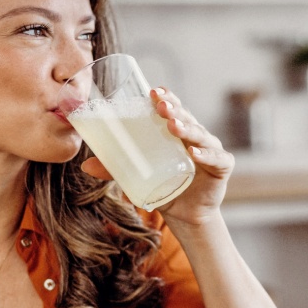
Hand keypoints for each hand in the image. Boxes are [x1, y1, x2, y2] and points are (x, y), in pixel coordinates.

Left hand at [80, 87, 233, 224]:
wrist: (186, 217)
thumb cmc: (164, 188)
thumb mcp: (137, 177)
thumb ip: (115, 169)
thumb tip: (85, 165)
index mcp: (178, 132)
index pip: (174, 108)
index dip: (166, 97)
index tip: (153, 91)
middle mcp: (196, 137)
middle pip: (187, 117)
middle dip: (174, 109)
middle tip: (160, 106)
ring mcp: (211, 150)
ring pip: (201, 134)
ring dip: (187, 128)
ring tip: (173, 125)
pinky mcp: (222, 167)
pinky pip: (216, 158)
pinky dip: (206, 154)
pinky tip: (193, 153)